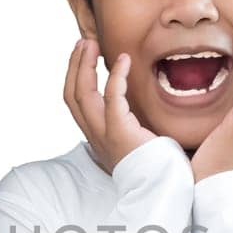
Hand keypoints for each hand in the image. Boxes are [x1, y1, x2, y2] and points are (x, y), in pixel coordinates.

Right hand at [63, 38, 154, 172]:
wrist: (160, 190)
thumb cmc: (156, 168)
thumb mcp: (135, 144)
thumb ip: (130, 126)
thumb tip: (136, 110)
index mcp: (97, 137)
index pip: (75, 103)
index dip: (74, 77)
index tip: (83, 56)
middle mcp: (95, 136)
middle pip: (71, 96)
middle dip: (75, 66)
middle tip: (84, 42)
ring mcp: (105, 135)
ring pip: (82, 95)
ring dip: (85, 66)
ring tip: (92, 44)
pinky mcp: (120, 133)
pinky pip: (112, 98)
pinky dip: (116, 76)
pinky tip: (125, 60)